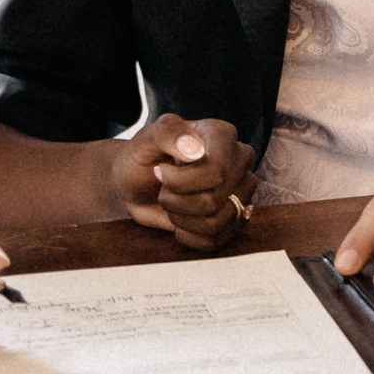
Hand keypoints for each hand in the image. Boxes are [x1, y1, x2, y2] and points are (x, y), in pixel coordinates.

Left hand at [109, 113, 255, 250]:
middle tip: (164, 188)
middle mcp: (238, 162)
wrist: (134, 183)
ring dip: (180, 218)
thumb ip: (168, 133)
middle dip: (176, 200)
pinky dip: (188, 234)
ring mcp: (240, 192)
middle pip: (213, 200)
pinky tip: (179, 219)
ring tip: (171, 202)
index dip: (181, 181)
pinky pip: (214, 240)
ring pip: (214, 223)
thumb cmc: (141, 157)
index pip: (217, 171)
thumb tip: (195, 149)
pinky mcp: (233, 219)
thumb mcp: (146, 138)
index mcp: (222, 135)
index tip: (161, 171)